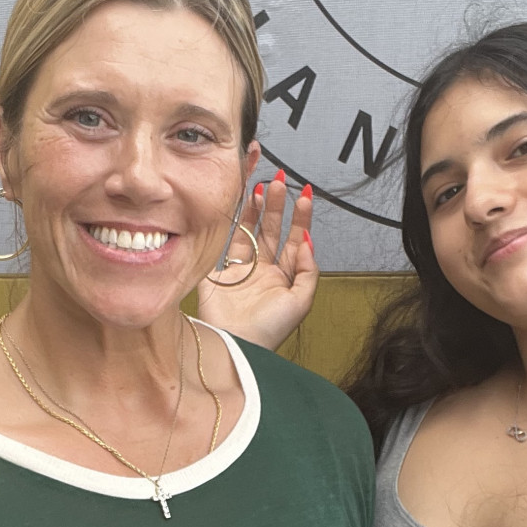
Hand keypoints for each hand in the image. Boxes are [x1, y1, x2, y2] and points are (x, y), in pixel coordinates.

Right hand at [198, 171, 317, 349]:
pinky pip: (226, 240)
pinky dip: (233, 221)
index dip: (300, 217)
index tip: (304, 196)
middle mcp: (263, 271)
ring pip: (251, 231)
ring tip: (263, 187)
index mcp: (284, 278)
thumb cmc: (268, 331)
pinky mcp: (219, 271)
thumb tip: (307, 242)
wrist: (236, 345)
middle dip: (278, 206)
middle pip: (273, 230)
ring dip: (258, 209)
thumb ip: (308, 271)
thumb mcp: (301, 302)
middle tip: (280, 182)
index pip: (295, 240)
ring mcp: (241, 269)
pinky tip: (239, 204)